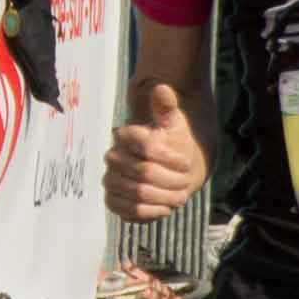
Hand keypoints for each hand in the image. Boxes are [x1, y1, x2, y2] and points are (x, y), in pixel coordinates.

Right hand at [101, 78, 202, 220]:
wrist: (161, 167)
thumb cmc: (170, 143)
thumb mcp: (173, 123)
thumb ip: (167, 106)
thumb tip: (162, 87)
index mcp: (125, 136)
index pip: (148, 147)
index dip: (171, 158)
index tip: (186, 163)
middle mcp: (113, 158)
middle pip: (145, 173)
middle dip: (171, 180)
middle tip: (187, 183)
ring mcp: (110, 180)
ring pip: (139, 193)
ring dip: (165, 197)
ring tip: (180, 196)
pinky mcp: (112, 200)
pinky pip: (131, 211)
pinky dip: (152, 212)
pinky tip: (166, 207)